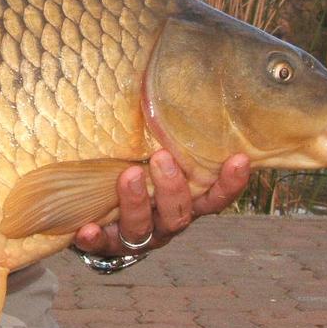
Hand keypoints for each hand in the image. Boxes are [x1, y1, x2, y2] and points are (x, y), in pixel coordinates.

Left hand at [73, 150, 250, 255]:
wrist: (101, 220)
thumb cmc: (134, 177)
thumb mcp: (151, 159)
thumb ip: (161, 138)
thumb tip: (158, 80)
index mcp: (184, 204)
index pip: (214, 198)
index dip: (230, 184)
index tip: (239, 158)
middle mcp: (165, 224)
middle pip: (179, 214)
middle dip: (173, 188)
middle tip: (162, 157)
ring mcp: (137, 238)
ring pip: (142, 228)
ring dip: (137, 203)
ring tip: (128, 176)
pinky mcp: (106, 246)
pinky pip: (101, 247)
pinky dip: (96, 238)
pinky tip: (87, 228)